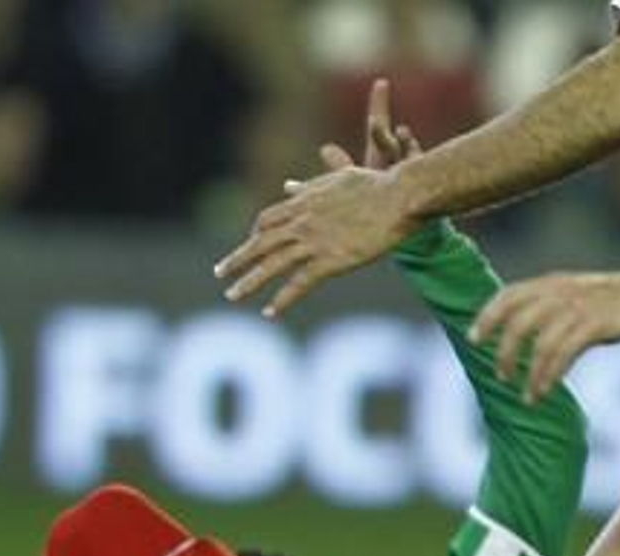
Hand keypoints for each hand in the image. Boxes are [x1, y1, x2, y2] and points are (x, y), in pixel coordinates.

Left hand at [215, 79, 422, 316]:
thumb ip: (311, 184)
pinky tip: (269, 312)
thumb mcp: (338, 178)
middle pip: (259, 244)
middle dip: (237, 260)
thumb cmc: (377, 185)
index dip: (254, 234)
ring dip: (248, 282)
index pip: (267, 220)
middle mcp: (301, 222)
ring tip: (231, 296)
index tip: (248, 244)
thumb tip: (288, 184)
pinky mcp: (329, 261)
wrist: (400, 196)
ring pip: (271, 265)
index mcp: (303, 202)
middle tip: (219, 273)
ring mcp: (313, 242)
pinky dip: (282, 300)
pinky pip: (298, 285)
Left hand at [469, 270, 619, 401]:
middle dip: (504, 352)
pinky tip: (544, 391)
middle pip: (517, 322)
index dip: (486, 317)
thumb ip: (547, 310)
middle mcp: (560, 292)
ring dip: (528, 373)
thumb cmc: (615, 300)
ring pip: (539, 343)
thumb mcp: (575, 297)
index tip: (473, 340)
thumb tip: (516, 334)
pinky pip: (563, 353)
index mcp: (551, 283)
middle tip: (501, 376)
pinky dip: (549, 376)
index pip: (508, 295)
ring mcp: (578, 307)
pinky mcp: (596, 324)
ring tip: (526, 393)